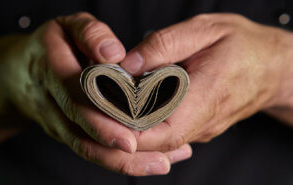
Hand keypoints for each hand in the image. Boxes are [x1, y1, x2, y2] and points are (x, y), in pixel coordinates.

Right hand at [7, 12, 191, 175]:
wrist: (16, 74)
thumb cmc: (49, 46)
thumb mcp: (67, 26)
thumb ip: (90, 33)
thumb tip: (115, 53)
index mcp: (51, 70)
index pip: (77, 98)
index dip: (102, 119)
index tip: (130, 139)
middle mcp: (52, 103)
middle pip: (82, 133)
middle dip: (119, 152)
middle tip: (159, 162)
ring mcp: (56, 123)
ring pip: (86, 148)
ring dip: (122, 162)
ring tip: (160, 165)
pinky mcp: (64, 132)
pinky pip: (88, 149)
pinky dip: (116, 159)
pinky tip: (146, 160)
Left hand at [120, 13, 292, 150]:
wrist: (273, 66)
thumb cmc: (243, 45)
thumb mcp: (204, 30)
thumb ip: (164, 44)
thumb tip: (128, 63)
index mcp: (207, 95)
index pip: (164, 130)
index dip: (131, 130)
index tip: (106, 114)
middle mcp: (204, 120)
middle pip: (156, 142)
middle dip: (123, 131)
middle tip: (100, 108)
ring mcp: (202, 128)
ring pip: (160, 141)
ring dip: (133, 129)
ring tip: (112, 106)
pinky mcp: (199, 127)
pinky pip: (169, 133)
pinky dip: (147, 125)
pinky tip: (135, 107)